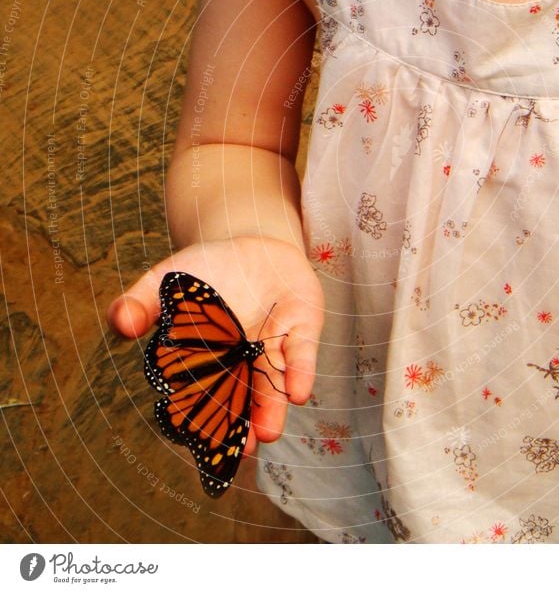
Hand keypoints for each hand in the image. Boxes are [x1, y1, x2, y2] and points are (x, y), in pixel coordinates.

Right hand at [106, 235, 323, 444]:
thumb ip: (142, 301)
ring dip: (270, 409)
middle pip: (234, 397)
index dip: (192, 414)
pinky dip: (300, 371)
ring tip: (267, 433)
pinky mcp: (301, 331)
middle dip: (236, 423)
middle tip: (236, 451)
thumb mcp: (166, 280)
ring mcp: (270, 348)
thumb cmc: (205, 269)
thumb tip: (120, 322)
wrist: (254, 243)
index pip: (193, 392)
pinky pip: (301, 353)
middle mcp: (238, 363)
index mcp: (201, 358)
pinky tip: (299, 392)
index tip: (188, 434)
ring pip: (270, 385)